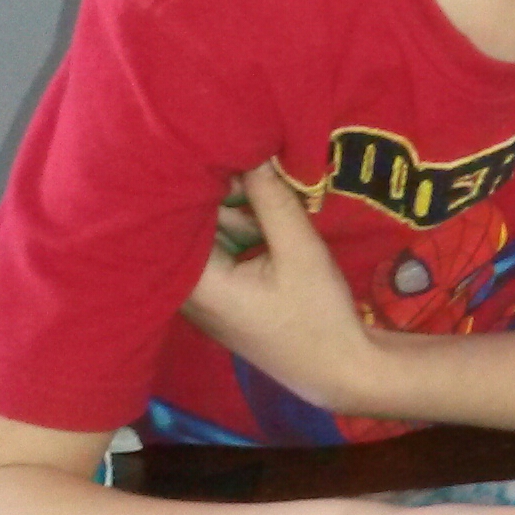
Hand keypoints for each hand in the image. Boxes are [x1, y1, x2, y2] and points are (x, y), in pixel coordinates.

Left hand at [182, 163, 375, 408]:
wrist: (341, 371)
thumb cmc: (318, 316)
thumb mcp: (300, 250)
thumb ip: (272, 199)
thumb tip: (251, 147)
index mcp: (198, 283)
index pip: (173, 217)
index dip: (189, 179)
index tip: (210, 144)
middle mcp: (188, 293)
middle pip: (185, 225)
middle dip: (211, 191)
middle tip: (239, 152)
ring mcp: (204, 299)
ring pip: (204, 236)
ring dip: (228, 210)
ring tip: (260, 179)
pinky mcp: (222, 300)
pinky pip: (217, 252)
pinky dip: (236, 231)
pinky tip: (263, 211)